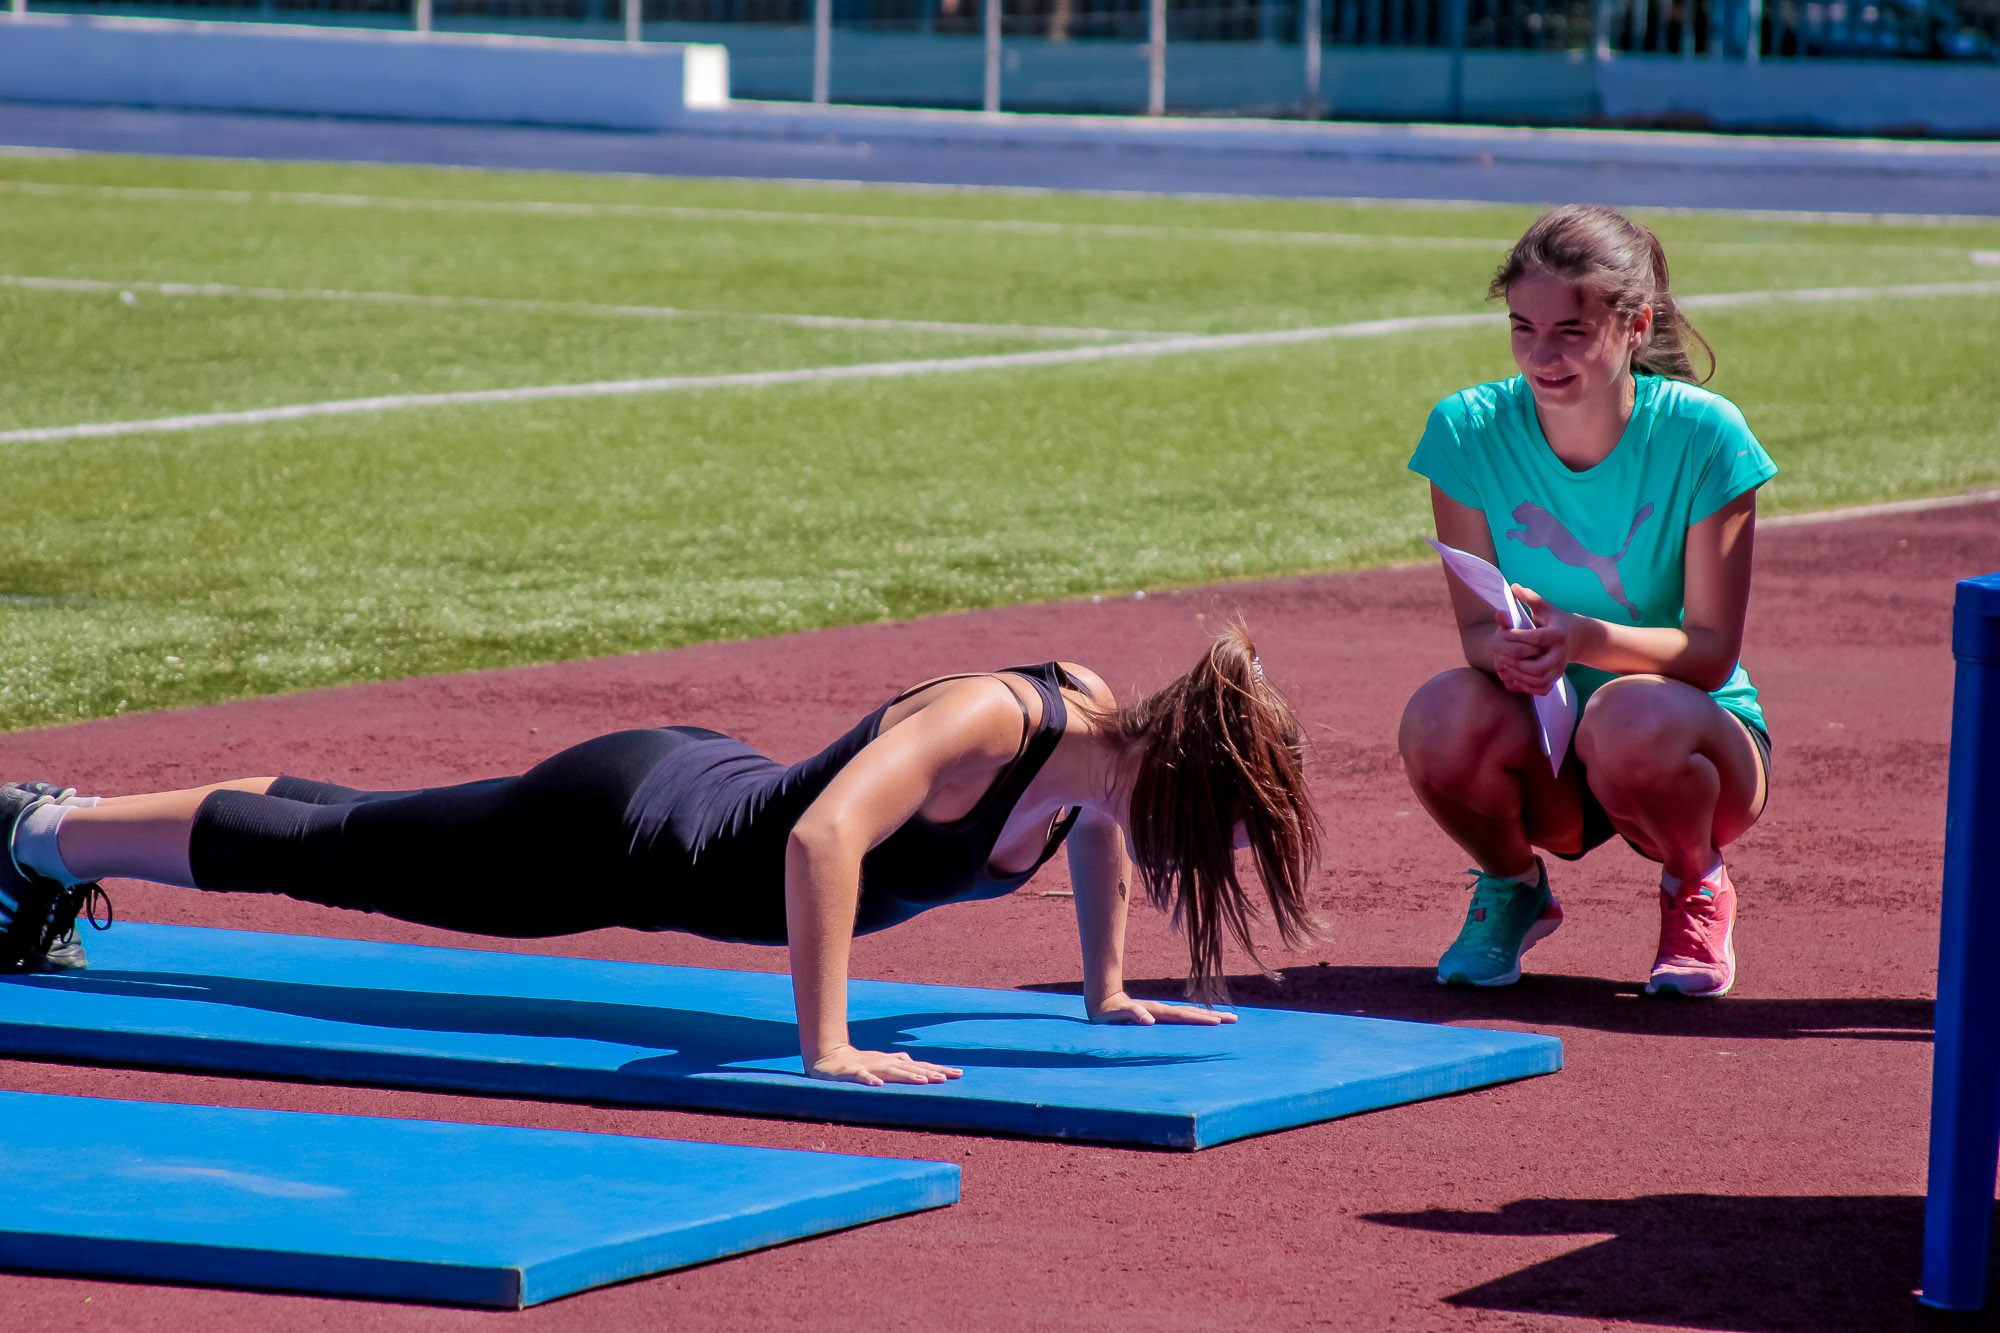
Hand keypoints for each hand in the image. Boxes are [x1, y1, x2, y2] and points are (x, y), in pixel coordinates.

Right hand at [807, 1044, 961, 1086]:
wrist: (829, 1058)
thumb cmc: (859, 1062)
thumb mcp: (881, 1063)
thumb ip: (898, 1063)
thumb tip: (915, 1062)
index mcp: (893, 1063)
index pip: (920, 1066)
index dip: (939, 1069)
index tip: (958, 1073)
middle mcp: (885, 1063)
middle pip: (911, 1068)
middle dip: (929, 1072)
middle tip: (948, 1078)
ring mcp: (869, 1066)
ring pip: (890, 1071)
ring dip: (906, 1076)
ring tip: (923, 1081)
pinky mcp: (852, 1072)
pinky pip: (861, 1076)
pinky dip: (869, 1079)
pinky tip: (878, 1085)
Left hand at [1088, 991, 1237, 1025]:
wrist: (1102, 1002)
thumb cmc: (1108, 1012)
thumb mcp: (1116, 1015)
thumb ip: (1132, 1015)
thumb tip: (1149, 1020)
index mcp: (1156, 1012)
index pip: (1182, 1016)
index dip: (1200, 1019)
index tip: (1218, 1021)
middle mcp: (1162, 1011)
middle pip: (1192, 1014)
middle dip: (1214, 1016)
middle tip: (1235, 1019)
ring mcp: (1162, 1013)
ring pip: (1189, 1014)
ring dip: (1208, 1016)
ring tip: (1227, 1018)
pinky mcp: (1159, 1016)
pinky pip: (1182, 1018)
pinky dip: (1196, 1019)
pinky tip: (1205, 1022)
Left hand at [1492, 585, 1575, 696]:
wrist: (1577, 636)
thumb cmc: (1555, 619)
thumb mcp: (1545, 607)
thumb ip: (1530, 598)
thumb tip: (1514, 586)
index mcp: (1557, 634)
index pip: (1537, 638)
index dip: (1519, 637)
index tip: (1504, 633)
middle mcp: (1560, 653)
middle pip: (1539, 666)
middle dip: (1518, 662)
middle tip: (1502, 655)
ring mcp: (1560, 667)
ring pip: (1540, 679)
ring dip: (1520, 676)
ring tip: (1505, 666)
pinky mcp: (1557, 676)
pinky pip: (1542, 687)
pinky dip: (1527, 686)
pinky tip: (1514, 677)